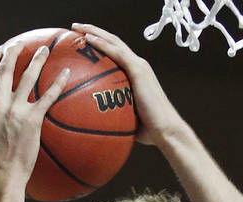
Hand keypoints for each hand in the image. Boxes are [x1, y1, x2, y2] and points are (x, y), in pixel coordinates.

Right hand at [0, 43, 69, 178]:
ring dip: (37, 59)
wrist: (2, 176)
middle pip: (5, 68)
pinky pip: (48, 96)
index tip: (0, 51)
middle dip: (13, 51)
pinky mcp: (32, 120)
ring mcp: (15, 110)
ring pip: (27, 76)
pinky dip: (58, 83)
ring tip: (45, 48)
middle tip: (20, 44)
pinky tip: (67, 73)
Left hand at [71, 23, 180, 145]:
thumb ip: (117, 116)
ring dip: (94, 32)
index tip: (84, 42)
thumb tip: (101, 125)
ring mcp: (139, 66)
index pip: (117, 53)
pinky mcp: (138, 71)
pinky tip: (88, 39)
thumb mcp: (130, 120)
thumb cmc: (151, 131)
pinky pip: (117, 53)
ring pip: (114, 42)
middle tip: (76, 29)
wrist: (166, 131)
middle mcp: (139, 66)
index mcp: (137, 74)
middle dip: (94, 32)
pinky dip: (102, 44)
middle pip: (113, 42)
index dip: (101, 44)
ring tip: (77, 28)